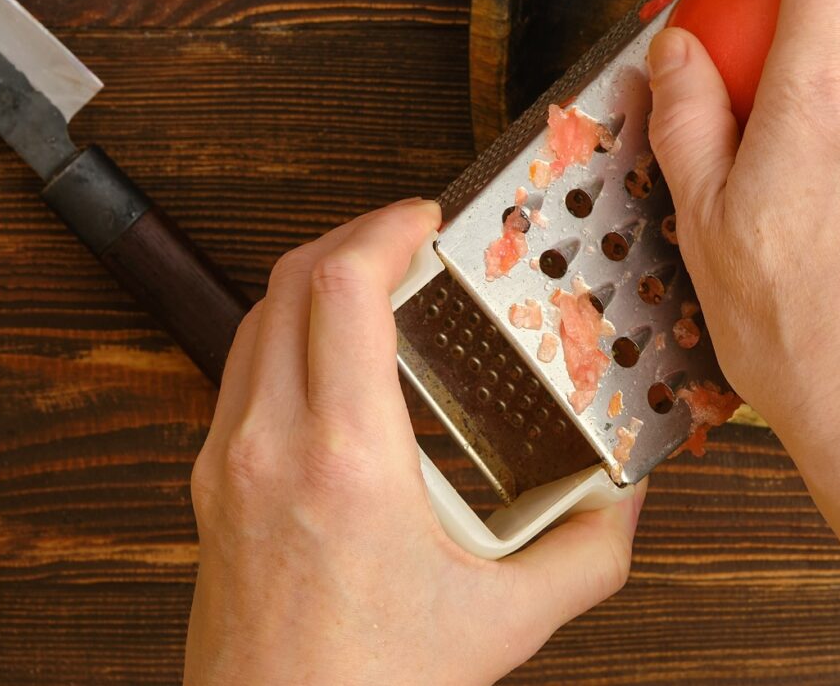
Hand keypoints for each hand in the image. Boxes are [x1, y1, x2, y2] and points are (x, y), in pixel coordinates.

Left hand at [185, 198, 646, 685]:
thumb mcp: (506, 621)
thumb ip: (589, 551)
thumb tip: (627, 493)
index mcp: (345, 460)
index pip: (341, 285)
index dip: (386, 225)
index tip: (427, 218)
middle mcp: (270, 445)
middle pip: (289, 279)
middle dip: (356, 236)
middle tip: (414, 240)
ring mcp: (228, 462)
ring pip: (254, 317)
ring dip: (318, 283)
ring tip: (384, 291)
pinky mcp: (212, 485)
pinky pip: (240, 370)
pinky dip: (290, 337)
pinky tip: (343, 366)